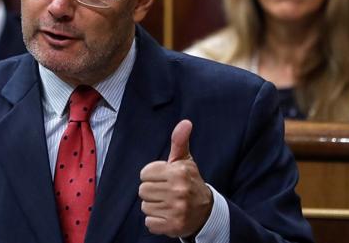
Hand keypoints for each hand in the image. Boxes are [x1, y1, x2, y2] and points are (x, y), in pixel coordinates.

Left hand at [139, 120, 212, 237]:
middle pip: (142, 190)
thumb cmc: (189, 181)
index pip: (144, 173)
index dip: (152, 176)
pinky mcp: (173, 226)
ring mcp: (177, 210)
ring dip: (154, 206)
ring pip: (145, 206)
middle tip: (165, 192)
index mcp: (178, 172)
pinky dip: (156, 221)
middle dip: (152, 191)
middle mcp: (178, 190)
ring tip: (167, 203)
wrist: (206, 211)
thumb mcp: (185, 160)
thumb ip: (180, 141)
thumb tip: (185, 122)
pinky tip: (167, 215)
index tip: (164, 178)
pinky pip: (149, 222)